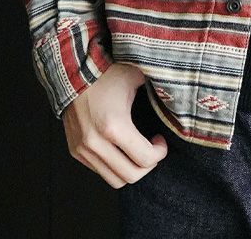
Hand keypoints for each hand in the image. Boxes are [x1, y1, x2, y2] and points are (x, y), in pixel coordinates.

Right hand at [61, 62, 168, 187]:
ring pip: (114, 179)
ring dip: (130, 168)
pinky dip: (115, 166)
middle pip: (131, 176)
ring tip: (137, 150)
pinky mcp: (75, 151)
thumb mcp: (137, 77)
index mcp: (113, 126)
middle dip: (148, 165)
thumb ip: (157, 90)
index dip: (160, 152)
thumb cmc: (108, 72)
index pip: (144, 159)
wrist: (73, 72)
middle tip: (152, 148)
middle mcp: (95, 143)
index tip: (160, 140)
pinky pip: (100, 171)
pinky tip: (121, 148)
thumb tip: (178, 96)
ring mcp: (83, 149)